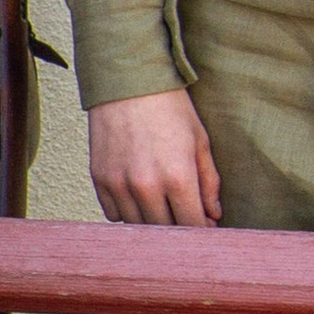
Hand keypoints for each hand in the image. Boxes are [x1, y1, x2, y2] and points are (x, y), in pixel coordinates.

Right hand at [89, 89, 221, 225]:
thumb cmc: (169, 108)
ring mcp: (119, 184)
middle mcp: (147, 186)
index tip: (205, 226)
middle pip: (165, 231)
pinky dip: (127, 212)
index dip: (202, 230)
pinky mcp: (100, 179)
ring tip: (162, 207)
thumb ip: (209, 182)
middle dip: (179, 228)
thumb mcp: (200, 141)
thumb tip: (213, 215)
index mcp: (178, 176)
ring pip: (138, 227)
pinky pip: (114, 214)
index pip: (193, 225)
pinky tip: (137, 197)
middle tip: (184, 216)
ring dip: (152, 222)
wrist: (127, 82)